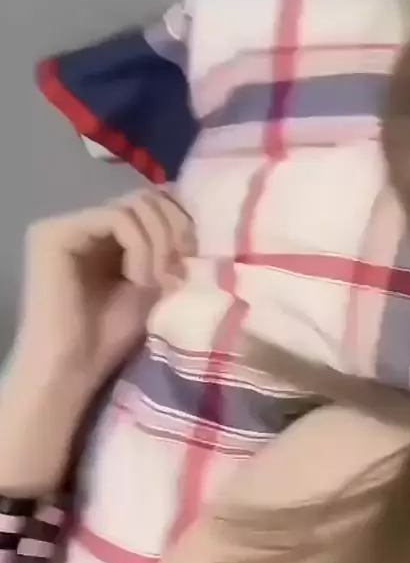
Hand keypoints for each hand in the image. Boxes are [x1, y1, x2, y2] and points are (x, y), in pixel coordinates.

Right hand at [11, 188, 193, 394]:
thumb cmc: (114, 334)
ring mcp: (68, 225)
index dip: (183, 221)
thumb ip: (171, 250)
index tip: (196, 258)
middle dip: (175, 230)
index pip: (155, 201)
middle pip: (147, 197)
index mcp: (109, 233)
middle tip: (178, 271)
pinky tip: (138, 279)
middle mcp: (86, 222)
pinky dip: (140, 247)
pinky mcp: (55, 233)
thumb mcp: (156, 283)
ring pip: (135, 204)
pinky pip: (117, 218)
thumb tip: (202, 220)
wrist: (77, 366)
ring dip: (159, 244)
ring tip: (155, 282)